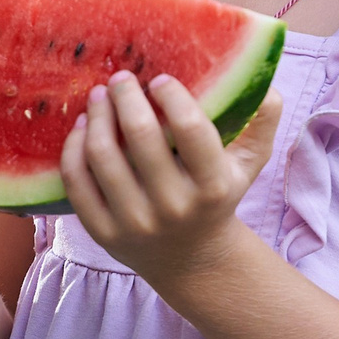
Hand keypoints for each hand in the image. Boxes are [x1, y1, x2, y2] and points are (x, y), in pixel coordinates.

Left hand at [63, 73, 281, 290]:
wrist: (192, 260)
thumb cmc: (216, 197)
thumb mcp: (248, 165)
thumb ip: (262, 121)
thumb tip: (265, 82)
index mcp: (213, 187)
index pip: (191, 130)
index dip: (173, 97)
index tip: (159, 79)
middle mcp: (174, 208)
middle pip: (140, 137)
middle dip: (126, 97)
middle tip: (121, 78)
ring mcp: (135, 223)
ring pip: (102, 156)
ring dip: (97, 116)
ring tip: (99, 96)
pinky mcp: (102, 234)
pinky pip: (77, 182)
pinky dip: (73, 148)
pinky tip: (81, 126)